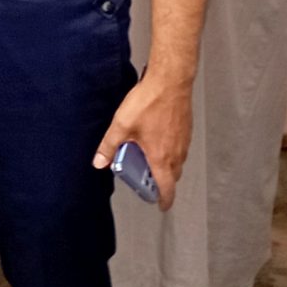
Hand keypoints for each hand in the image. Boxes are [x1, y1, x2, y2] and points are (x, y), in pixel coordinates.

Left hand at [96, 72, 192, 211]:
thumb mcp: (121, 125)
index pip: (166, 188)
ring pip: (178, 163)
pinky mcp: (186, 130)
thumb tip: (100, 162)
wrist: (171, 81)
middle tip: (148, 181)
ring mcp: (183, 141)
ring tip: (149, 159)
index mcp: (161, 157)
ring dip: (167, 167)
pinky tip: (157, 140)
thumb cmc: (149, 102)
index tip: (161, 205)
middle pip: (173, 177)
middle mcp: (176, 153)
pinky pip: (180, 149)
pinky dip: (171, 152)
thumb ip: (110, 146)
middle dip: (162, 183)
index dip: (164, 200)